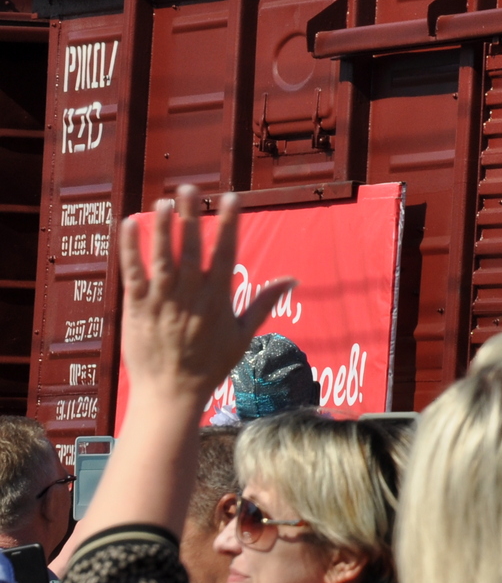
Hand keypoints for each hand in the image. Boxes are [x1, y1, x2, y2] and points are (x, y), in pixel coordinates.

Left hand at [118, 187, 290, 407]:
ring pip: (161, 257)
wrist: (172, 393)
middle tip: (189, 189)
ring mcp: (162, 301)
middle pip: (191, 248)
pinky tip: (128, 225)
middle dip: (190, 216)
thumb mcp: (244, 335)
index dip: (228, 224)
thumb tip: (292, 280)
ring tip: (161, 202)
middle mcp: (190, 295)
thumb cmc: (211, 366)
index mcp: (217, 299)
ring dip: (160, 228)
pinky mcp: (136, 309)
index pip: (224, 253)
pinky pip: (132, 274)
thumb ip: (264, 302)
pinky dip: (129, 250)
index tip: (231, 199)